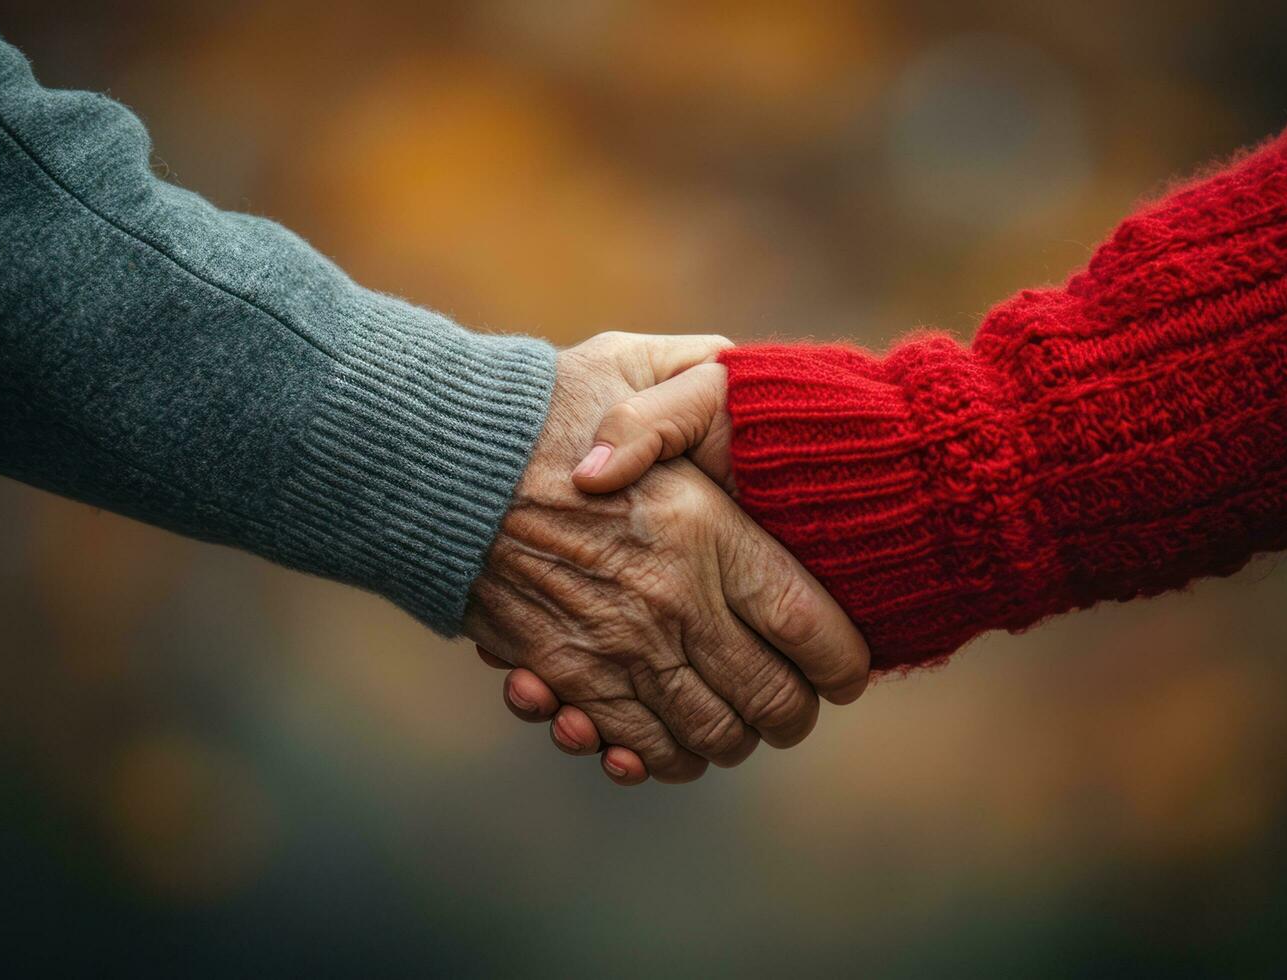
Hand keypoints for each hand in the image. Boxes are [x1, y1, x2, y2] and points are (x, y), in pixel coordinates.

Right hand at [463, 333, 866, 784]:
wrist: (437, 464)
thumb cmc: (541, 409)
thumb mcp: (631, 363)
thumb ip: (702, 370)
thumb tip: (746, 369)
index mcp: (708, 529)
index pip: (814, 629)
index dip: (846, 662)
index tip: (848, 666)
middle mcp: (675, 601)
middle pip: (774, 701)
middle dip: (798, 714)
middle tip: (799, 702)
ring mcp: (620, 647)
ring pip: (712, 737)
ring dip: (734, 740)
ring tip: (737, 721)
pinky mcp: (568, 676)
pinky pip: (638, 748)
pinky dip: (664, 758)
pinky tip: (671, 739)